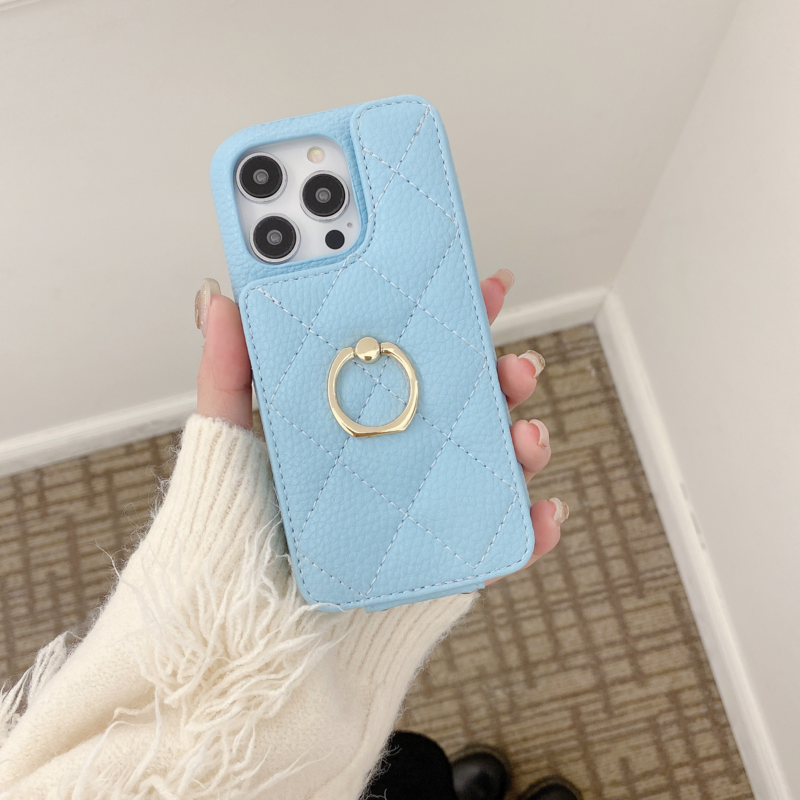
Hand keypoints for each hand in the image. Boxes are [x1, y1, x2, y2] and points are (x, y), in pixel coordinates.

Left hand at [195, 269, 566, 583]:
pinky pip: (497, 541)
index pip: (413, 359)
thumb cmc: (233, 537)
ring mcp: (421, 507)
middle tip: (517, 367)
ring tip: (527, 436)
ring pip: (492, 464)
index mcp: (357, 421)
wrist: (250, 640)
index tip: (482, 290)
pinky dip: (532, 528)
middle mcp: (395, 457)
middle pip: (466, 405)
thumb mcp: (228, 443)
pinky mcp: (439, 560)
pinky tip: (542, 512)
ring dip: (525, 442)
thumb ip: (228, 373)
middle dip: (503, 378)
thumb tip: (222, 298)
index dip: (452, 323)